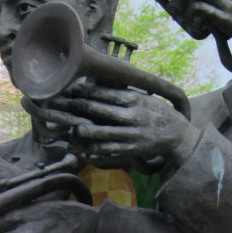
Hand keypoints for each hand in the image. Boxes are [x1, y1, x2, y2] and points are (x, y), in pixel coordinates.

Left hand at [26, 83, 198, 169]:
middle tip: (53, 104)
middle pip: (98, 110)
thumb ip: (121, 93)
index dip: (81, 91)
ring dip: (82, 130)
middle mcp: (130, 116)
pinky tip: (80, 149)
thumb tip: (98, 82)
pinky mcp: (130, 150)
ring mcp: (129, 134)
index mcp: (132, 99)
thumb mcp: (142, 97)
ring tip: (65, 127)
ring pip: (101, 132)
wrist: (178, 136)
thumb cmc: (156, 113)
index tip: (63, 88)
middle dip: (75, 107)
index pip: (103, 93)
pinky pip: (109, 149)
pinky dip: (93, 149)